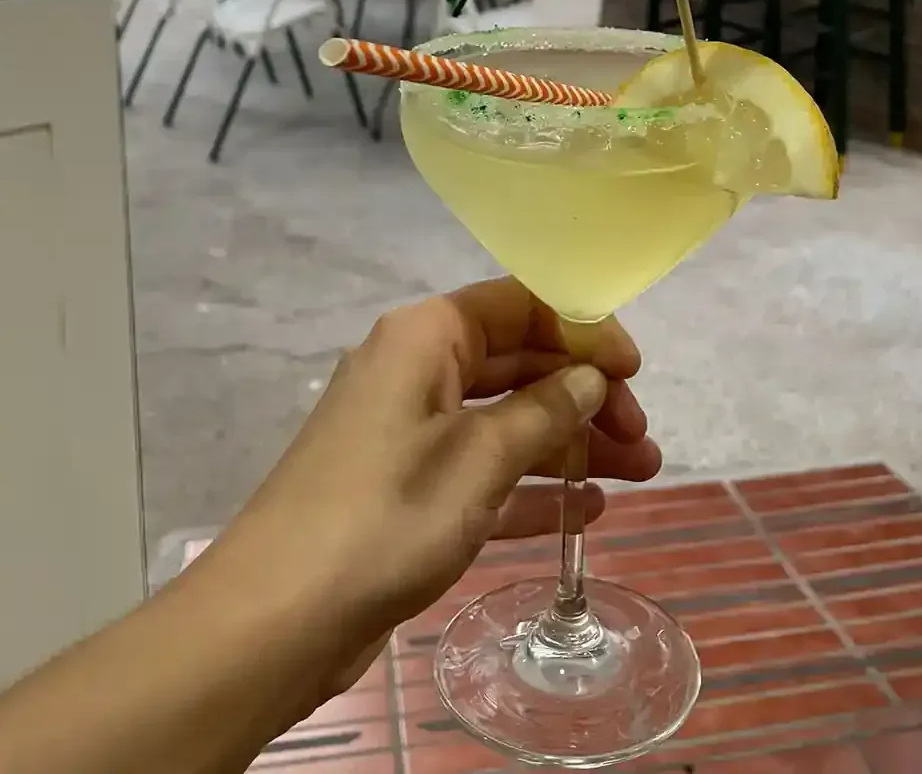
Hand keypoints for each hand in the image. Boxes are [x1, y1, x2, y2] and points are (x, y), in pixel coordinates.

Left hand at [211, 279, 659, 707]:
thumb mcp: (478, 460)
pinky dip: (531, 486)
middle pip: (517, 360)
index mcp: (425, 338)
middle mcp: (414, 370)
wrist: (277, 617)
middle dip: (585, 394)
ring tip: (641, 475)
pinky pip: (482, 470)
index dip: (582, 328)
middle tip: (643, 440)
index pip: (519, 303)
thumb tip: (589, 380)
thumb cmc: (384, 517)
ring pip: (505, 419)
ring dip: (571, 443)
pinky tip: (584, 511)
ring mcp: (406, 433)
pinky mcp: (403, 491)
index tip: (634, 372)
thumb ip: (544, 414)